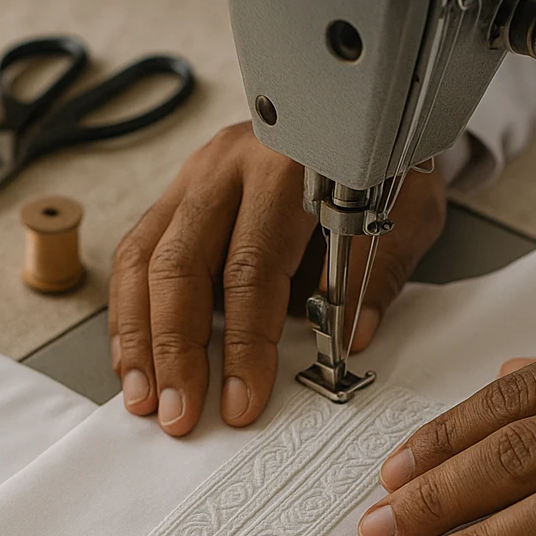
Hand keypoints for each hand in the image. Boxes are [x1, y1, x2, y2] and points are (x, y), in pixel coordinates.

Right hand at [109, 121, 446, 435]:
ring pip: (143, 261)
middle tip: (179, 412)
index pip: (251, 266)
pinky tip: (136, 361)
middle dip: (175, 350)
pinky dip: (131, 314)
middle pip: (181, 265)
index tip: (242, 399)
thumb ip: (376, 273)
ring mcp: (193, 177)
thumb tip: (351, 337)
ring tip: (146, 397)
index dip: (244, 342)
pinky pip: (136, 256)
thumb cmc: (381, 170)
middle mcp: (228, 165)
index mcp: (286, 165)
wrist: (362, 123)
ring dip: (140, 339)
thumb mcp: (404, 213)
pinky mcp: (176, 196)